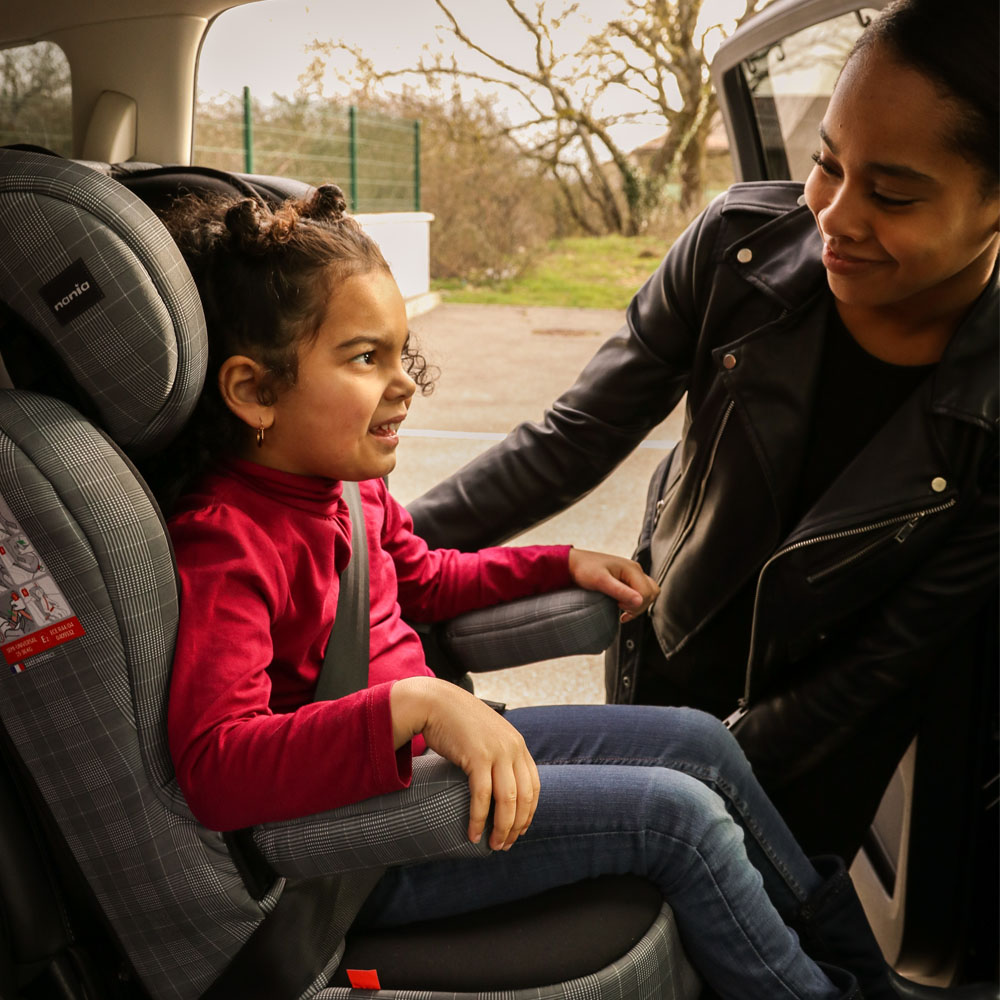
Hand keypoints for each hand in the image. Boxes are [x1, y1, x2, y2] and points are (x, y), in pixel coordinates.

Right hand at [390, 676, 539, 850]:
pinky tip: (473, 833)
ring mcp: (497, 751)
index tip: (518, 831)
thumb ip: (497, 755)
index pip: (534, 787)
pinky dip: (479, 819)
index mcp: (518, 745)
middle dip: (517, 826)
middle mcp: (513, 748)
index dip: (528, 813)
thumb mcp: (487, 736)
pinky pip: (482, 796)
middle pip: (525, 797)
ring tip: (493, 845)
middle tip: (505, 845)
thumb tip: (498, 785)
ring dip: (502, 828)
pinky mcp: (477, 756)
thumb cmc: (457, 722)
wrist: (435, 702)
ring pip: (508, 801)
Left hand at [568, 548, 659, 622]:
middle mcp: (635, 570)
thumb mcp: (601, 582)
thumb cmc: (585, 569)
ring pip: (648, 594)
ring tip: (622, 610)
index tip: (618, 606)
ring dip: (638, 605)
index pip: (647, 593)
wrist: (573, 563)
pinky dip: (635, 603)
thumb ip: (620, 591)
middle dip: (640, 606)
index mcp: (632, 569)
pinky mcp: (627, 580)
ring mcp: (632, 575)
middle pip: (651, 593)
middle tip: (621, 610)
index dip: (636, 605)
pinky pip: (640, 593)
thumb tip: (640, 602)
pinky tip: (622, 608)